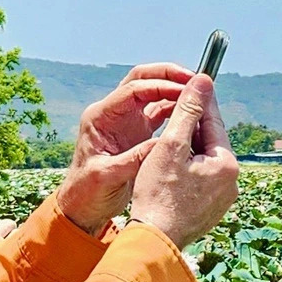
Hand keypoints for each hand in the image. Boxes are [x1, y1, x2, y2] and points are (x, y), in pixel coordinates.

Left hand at [55, 64, 190, 231]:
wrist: (82, 205)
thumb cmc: (87, 192)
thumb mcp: (107, 176)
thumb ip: (133, 159)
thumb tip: (164, 145)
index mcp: (101, 117)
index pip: (133, 89)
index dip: (160, 85)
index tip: (185, 88)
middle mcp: (114, 112)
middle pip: (143, 80)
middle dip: (169, 75)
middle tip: (195, 79)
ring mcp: (127, 120)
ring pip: (153, 92)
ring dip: (175, 89)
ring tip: (199, 93)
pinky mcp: (138, 132)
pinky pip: (159, 112)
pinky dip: (176, 109)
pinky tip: (193, 113)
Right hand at [129, 73, 238, 248]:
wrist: (154, 241)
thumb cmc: (158, 194)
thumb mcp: (171, 146)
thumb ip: (187, 112)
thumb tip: (203, 81)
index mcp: (227, 164)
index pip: (213, 121)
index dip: (199, 100)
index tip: (190, 82)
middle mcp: (232, 182)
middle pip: (210, 142)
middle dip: (191, 127)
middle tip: (171, 111)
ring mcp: (223, 199)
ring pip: (205, 161)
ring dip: (188, 149)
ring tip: (165, 143)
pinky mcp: (211, 210)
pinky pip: (202, 180)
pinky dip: (187, 170)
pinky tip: (169, 170)